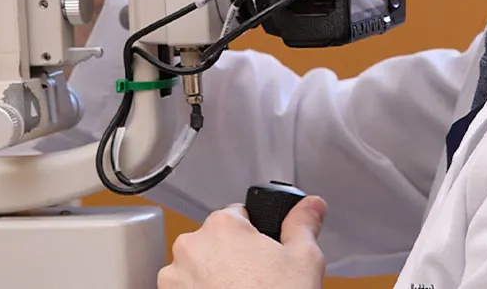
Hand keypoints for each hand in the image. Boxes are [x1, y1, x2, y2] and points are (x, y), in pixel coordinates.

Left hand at [159, 198, 327, 288]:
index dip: (255, 237)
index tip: (262, 256)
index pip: (239, 215)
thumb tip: (311, 205)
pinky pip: (184, 287)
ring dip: (212, 275)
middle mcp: (191, 245)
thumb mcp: (304, 261)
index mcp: (223, 225)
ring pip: (197, 265)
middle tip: (255, 279)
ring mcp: (174, 275)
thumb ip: (303, 224)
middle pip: (216, 241)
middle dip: (233, 257)